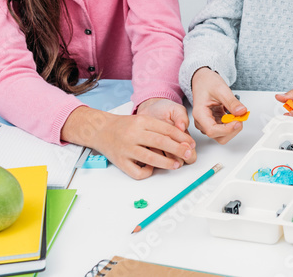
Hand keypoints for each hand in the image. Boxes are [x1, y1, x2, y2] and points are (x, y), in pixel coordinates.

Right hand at [63, 106, 196, 179]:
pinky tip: (152, 169)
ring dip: (166, 162)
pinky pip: (136, 172)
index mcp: (141, 121)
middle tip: (188, 154)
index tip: (191, 143)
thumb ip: (160, 128)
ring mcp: (126, 149)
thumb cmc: (126, 126)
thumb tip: (181, 140)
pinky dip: (147, 172)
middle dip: (178, 149)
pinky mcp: (120, 162)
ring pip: (150, 158)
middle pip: (160, 142)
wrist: (100, 129)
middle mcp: (133, 134)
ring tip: (177, 165)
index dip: (181, 137)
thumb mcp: (143, 120)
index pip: (166, 129)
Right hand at [190, 67, 246, 144]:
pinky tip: (234, 114)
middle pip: (218, 136)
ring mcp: (208, 123)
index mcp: (200, 114)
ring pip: (222, 135)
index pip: (212, 130)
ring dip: (233, 127)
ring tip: (237, 114)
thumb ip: (232, 102)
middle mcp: (202, 122)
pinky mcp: (214, 122)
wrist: (203, 80)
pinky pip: (224, 129)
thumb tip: (241, 112)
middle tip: (240, 117)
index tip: (238, 122)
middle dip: (232, 129)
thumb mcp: (221, 89)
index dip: (227, 129)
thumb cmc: (207, 83)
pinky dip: (232, 124)